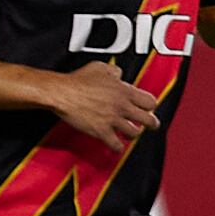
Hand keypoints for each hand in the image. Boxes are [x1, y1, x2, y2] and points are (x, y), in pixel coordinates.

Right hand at [46, 60, 161, 154]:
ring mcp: (112, 120)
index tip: (149, 108)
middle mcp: (122, 106)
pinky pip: (115, 144)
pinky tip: (117, 147)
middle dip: (151, 123)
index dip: (150, 106)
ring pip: (134, 132)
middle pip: (148, 119)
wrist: (62, 92)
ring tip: (132, 134)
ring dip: (134, 134)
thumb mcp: (101, 68)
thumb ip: (114, 72)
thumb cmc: (78, 80)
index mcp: (125, 91)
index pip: (150, 102)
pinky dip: (118, 147)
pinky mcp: (101, 131)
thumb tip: (119, 75)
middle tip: (152, 125)